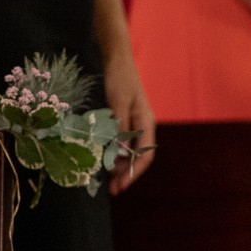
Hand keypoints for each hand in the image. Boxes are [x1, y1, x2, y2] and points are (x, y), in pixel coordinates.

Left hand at [104, 54, 156, 192]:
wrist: (118, 60)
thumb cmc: (119, 79)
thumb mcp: (117, 102)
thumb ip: (119, 127)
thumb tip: (119, 152)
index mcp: (146, 124)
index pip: (144, 156)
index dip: (133, 172)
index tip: (121, 185)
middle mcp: (143, 127)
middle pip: (138, 157)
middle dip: (126, 174)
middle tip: (112, 190)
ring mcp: (135, 124)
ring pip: (129, 151)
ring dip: (119, 166)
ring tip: (107, 179)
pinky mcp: (125, 120)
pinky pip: (122, 143)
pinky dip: (114, 154)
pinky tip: (104, 159)